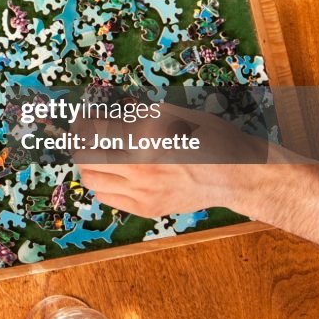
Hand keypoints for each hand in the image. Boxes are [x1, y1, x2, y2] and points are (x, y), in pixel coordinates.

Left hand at [76, 103, 269, 216]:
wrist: (239, 176)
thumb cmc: (212, 138)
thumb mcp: (175, 114)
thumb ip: (139, 113)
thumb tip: (113, 109)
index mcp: (145, 140)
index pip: (95, 130)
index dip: (84, 121)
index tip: (83, 116)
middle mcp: (139, 170)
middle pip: (84, 157)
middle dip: (79, 142)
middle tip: (84, 133)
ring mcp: (142, 194)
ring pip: (91, 180)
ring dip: (88, 164)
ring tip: (96, 153)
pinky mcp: (147, 209)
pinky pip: (107, 198)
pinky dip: (102, 183)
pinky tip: (113, 173)